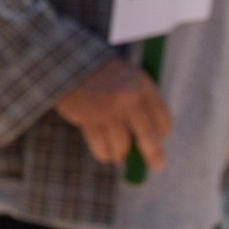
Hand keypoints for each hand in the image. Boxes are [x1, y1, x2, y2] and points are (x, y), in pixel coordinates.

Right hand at [54, 57, 172, 170]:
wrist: (65, 62)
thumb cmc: (97, 70)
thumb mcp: (125, 74)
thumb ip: (138, 96)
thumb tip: (146, 132)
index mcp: (142, 84)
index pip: (162, 115)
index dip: (163, 130)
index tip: (160, 137)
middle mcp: (129, 99)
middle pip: (148, 136)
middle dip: (154, 154)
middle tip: (157, 166)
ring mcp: (109, 111)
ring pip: (122, 145)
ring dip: (121, 154)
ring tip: (118, 157)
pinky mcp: (89, 119)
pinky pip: (101, 146)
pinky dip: (103, 153)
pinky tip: (105, 155)